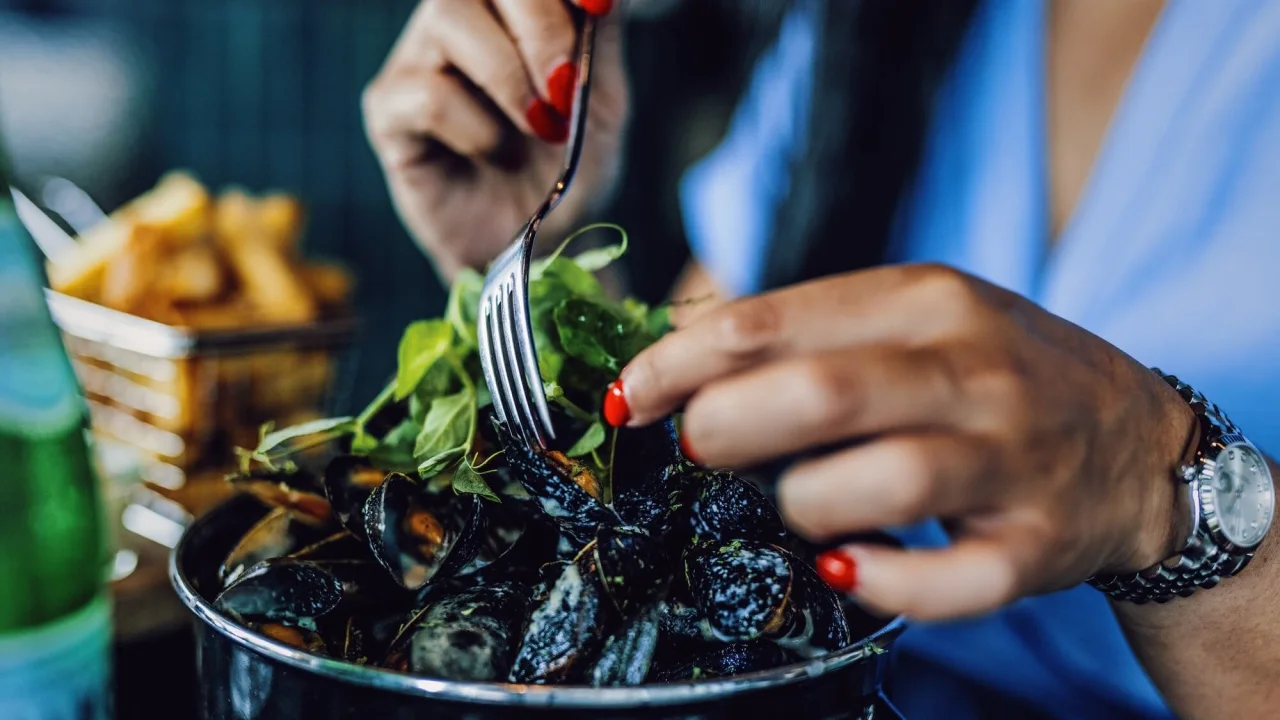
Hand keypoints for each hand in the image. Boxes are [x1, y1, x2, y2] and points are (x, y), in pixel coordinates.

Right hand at [362, 0, 628, 279]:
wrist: (535, 251)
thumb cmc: (566, 174)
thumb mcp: (604, 106)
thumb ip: (600, 40)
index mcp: (511, 8)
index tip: (598, 8)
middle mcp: (461, 18)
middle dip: (540, 25)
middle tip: (568, 87)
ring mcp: (419, 58)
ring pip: (449, 16)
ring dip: (508, 76)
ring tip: (542, 129)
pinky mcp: (389, 109)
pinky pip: (427, 92)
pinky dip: (477, 129)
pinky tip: (495, 156)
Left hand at [608, 263, 1197, 619]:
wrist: (1139, 439)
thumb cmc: (992, 373)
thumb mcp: (912, 316)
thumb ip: (806, 331)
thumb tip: (677, 356)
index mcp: (925, 299)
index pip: (771, 322)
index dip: (679, 365)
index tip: (629, 398)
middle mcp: (973, 369)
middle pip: (821, 394)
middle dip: (728, 429)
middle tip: (702, 451)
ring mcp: (1012, 458)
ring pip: (884, 482)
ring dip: (803, 505)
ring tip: (794, 507)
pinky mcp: (1035, 545)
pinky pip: (952, 580)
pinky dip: (884, 583)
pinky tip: (846, 568)